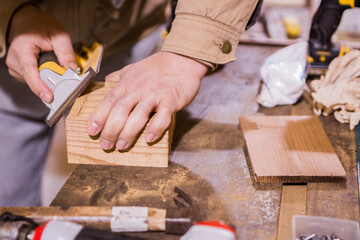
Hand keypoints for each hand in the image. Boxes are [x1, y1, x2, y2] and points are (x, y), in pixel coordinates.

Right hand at [6, 4, 75, 102]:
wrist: (27, 22)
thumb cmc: (40, 26)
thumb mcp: (58, 35)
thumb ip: (66, 52)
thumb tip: (73, 70)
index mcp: (22, 49)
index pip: (30, 72)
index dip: (40, 86)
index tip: (49, 96)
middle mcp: (15, 60)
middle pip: (35, 80)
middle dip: (51, 81)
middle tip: (63, 73)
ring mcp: (15, 68)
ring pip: (35, 81)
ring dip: (48, 77)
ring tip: (52, 63)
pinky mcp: (18, 72)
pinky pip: (34, 80)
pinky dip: (43, 76)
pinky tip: (45, 66)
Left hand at [87, 51, 207, 149]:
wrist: (181, 60)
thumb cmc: (156, 67)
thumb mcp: (133, 69)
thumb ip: (119, 77)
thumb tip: (106, 82)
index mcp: (127, 84)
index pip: (108, 101)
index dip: (98, 117)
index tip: (91, 131)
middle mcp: (138, 90)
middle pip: (120, 111)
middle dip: (110, 130)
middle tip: (106, 145)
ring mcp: (155, 95)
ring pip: (138, 115)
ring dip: (128, 133)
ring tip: (122, 146)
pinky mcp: (171, 100)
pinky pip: (162, 116)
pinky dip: (155, 128)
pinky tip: (149, 139)